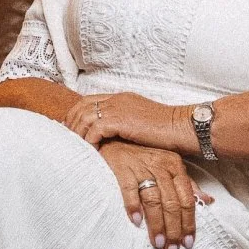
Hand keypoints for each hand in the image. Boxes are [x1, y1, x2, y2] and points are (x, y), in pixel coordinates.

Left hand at [64, 91, 188, 152]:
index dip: (76, 114)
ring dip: (79, 133)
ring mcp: (118, 108)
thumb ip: (124, 123)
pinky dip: (90, 139)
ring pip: (85, 117)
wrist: (181, 127)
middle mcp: (117, 99)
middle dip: (72, 123)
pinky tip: (92, 150)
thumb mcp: (140, 122)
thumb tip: (112, 135)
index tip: (70, 128)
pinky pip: (95, 129)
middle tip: (67, 139)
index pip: (88, 100)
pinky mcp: (121, 120)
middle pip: (82, 107)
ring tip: (78, 147)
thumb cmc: (166, 130)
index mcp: (121, 98)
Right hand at [96, 140, 210, 248]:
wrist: (114, 137)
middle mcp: (161, 166)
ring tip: (158, 244)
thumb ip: (187, 183)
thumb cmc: (142, 154)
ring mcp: (141, 167)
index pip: (186, 199)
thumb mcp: (168, 164)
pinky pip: (129, 189)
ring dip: (156, 224)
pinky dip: (133, 206)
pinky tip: (136, 222)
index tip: (188, 243)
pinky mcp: (122, 168)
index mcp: (175, 166)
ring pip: (154, 200)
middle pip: (172, 203)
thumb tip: (208, 201)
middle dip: (173, 229)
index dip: (188, 223)